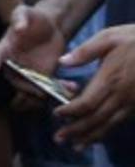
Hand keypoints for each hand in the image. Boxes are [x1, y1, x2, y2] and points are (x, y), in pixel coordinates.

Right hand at [0, 4, 67, 108]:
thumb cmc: (32, 17)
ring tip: (63, 89)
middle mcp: (14, 64)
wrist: (49, 27)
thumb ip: (20, 17)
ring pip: (33, 91)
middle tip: (40, 89)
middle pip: (15, 81)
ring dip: (47, 94)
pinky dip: (61, 91)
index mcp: (5, 47)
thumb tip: (19, 28)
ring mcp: (29, 73)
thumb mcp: (25, 11)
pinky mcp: (45, 77)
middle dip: (27, 88)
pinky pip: (50, 89)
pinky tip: (72, 86)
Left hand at [53, 25, 134, 147]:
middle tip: (60, 138)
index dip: (71, 111)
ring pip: (109, 124)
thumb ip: (85, 51)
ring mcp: (131, 102)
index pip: (87, 103)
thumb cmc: (134, 39)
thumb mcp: (108, 37)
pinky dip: (106, 131)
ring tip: (76, 145)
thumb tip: (62, 61)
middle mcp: (121, 95)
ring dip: (91, 136)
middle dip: (77, 130)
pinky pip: (120, 121)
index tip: (57, 114)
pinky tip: (97, 135)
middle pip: (96, 118)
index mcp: (110, 79)